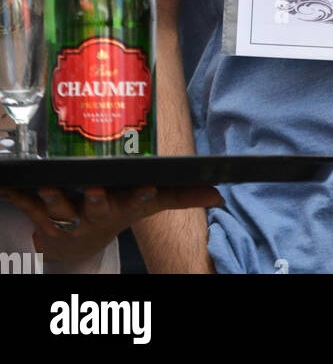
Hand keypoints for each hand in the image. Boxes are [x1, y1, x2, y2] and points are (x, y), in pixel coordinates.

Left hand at [0, 183, 222, 262]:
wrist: (77, 242)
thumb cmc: (117, 210)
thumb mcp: (149, 204)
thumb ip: (181, 195)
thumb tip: (219, 192)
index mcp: (123, 209)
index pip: (138, 203)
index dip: (143, 196)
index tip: (148, 188)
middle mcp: (96, 215)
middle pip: (98, 208)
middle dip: (98, 201)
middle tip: (97, 190)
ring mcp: (68, 217)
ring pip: (60, 208)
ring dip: (54, 199)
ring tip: (48, 186)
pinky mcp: (40, 215)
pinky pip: (25, 204)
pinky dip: (17, 194)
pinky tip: (9, 183)